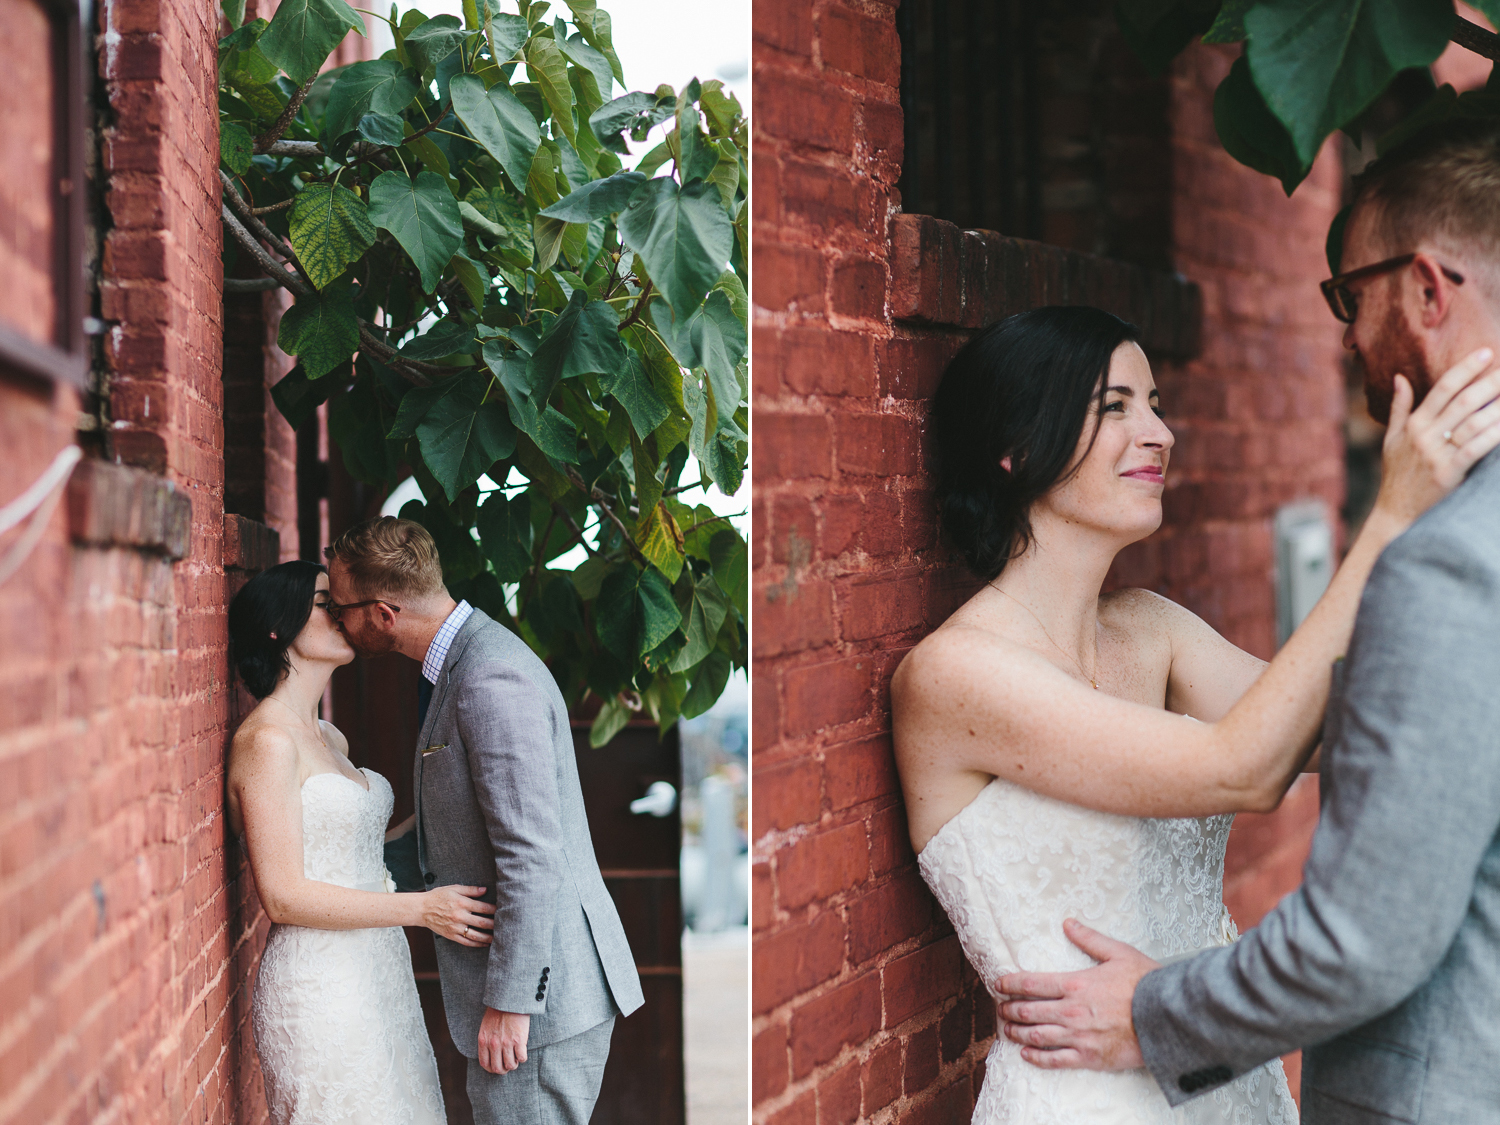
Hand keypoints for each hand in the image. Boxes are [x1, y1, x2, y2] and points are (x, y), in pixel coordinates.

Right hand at [419, 884, 495, 946]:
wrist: (422, 909)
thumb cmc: (439, 896)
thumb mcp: (454, 888)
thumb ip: (470, 890)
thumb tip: (485, 890)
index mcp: (462, 903)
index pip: (483, 907)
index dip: (494, 909)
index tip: (502, 910)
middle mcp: (459, 916)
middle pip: (482, 922)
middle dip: (494, 924)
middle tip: (504, 925)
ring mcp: (455, 927)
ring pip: (476, 935)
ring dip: (488, 937)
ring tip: (498, 937)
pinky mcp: (451, 935)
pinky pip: (466, 942)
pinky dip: (477, 944)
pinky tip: (484, 944)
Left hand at [477, 1008, 529, 1073]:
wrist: (510, 1000)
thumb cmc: (498, 1011)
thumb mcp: (486, 1027)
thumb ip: (486, 1041)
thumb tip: (491, 1055)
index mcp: (483, 1041)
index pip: (485, 1064)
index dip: (491, 1069)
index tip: (497, 1068)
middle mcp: (494, 1044)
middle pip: (497, 1068)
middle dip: (503, 1070)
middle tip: (508, 1065)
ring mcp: (506, 1043)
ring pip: (510, 1065)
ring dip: (514, 1064)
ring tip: (516, 1057)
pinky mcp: (519, 1040)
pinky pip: (521, 1058)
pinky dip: (522, 1057)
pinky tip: (522, 1051)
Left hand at [996, 918, 1157, 1070]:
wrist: (1168, 1018)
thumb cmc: (1146, 983)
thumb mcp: (1118, 953)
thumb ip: (1089, 938)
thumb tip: (1068, 922)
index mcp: (1075, 984)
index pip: (1031, 983)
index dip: (1010, 983)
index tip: (999, 984)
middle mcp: (1071, 1011)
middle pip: (1029, 1011)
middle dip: (1010, 1009)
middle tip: (1000, 1008)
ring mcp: (1079, 1036)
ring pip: (1037, 1036)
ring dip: (1017, 1032)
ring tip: (1007, 1029)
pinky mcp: (1090, 1057)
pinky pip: (1056, 1059)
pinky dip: (1037, 1058)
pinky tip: (1026, 1054)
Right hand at [1373, 348, 1499, 525]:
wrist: (1394, 513)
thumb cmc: (1396, 475)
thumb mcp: (1391, 439)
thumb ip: (1399, 408)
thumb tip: (1400, 377)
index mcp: (1413, 424)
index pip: (1442, 388)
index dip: (1465, 369)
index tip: (1486, 352)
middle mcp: (1424, 436)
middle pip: (1463, 401)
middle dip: (1490, 382)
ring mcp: (1436, 455)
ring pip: (1474, 424)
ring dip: (1498, 407)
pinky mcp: (1448, 474)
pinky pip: (1475, 450)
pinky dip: (1493, 436)